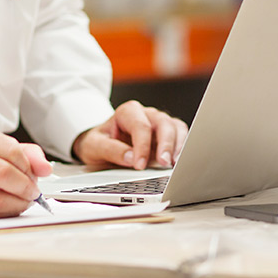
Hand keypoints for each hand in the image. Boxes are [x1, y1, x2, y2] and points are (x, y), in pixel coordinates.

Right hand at [0, 126, 51, 218]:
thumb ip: (19, 151)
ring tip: (22, 200)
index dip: (29, 166)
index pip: (10, 151)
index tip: (35, 173)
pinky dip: (1, 214)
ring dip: (17, 204)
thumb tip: (45, 168)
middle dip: (25, 186)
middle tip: (33, 191)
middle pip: (3, 174)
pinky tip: (5, 208)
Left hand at [71, 100, 187, 170]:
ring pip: (174, 127)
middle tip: (164, 163)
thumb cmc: (99, 142)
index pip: (139, 125)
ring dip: (177, 145)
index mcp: (127, 112)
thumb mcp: (94, 146)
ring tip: (175, 164)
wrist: (101, 144)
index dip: (141, 146)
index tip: (139, 165)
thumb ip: (111, 150)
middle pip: (162, 122)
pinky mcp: (166, 135)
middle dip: (165, 143)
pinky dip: (183, 147)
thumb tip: (130, 157)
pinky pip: (180, 135)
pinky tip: (179, 162)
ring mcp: (157, 123)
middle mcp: (145, 114)